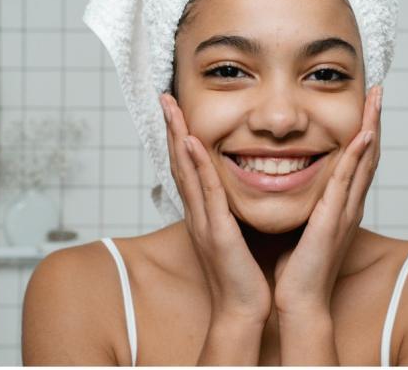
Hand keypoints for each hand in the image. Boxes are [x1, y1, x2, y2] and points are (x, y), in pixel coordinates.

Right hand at [160, 93, 271, 325]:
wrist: (242, 310)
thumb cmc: (243, 275)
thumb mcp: (234, 234)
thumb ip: (231, 210)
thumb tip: (237, 189)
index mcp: (203, 213)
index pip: (187, 167)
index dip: (180, 137)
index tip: (177, 110)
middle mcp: (197, 213)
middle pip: (179, 163)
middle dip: (172, 128)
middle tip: (164, 97)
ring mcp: (203, 221)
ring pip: (186, 171)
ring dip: (178, 137)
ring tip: (172, 108)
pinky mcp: (217, 231)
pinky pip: (206, 192)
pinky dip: (198, 166)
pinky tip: (193, 142)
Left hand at [272, 85, 382, 317]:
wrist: (299, 300)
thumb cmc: (298, 268)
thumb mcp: (303, 225)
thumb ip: (305, 204)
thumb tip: (289, 182)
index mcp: (341, 205)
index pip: (356, 160)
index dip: (364, 130)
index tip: (365, 103)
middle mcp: (349, 204)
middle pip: (368, 155)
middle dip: (374, 121)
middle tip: (379, 91)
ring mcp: (345, 211)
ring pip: (364, 162)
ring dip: (371, 128)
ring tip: (376, 100)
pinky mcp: (333, 220)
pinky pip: (347, 182)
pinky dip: (356, 157)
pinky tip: (362, 135)